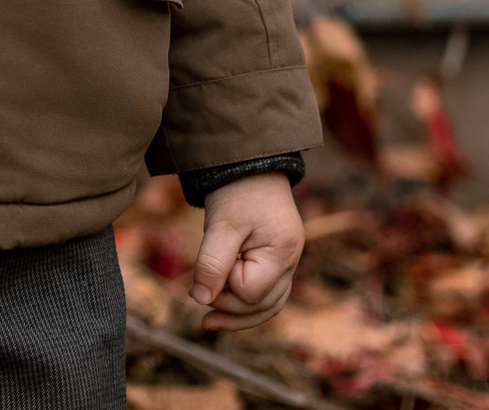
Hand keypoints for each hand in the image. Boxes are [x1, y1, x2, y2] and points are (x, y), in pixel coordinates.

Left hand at [189, 171, 301, 331]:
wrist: (250, 165)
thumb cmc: (237, 192)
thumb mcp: (221, 225)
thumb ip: (212, 264)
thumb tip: (201, 300)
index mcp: (282, 253)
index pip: (250, 292)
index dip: (225, 287)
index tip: (208, 266)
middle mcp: (291, 262)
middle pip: (262, 305)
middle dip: (229, 305)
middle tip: (197, 295)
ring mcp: (287, 263)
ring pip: (268, 305)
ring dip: (238, 315)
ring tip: (208, 323)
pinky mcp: (277, 261)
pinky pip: (267, 294)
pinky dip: (247, 304)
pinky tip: (224, 309)